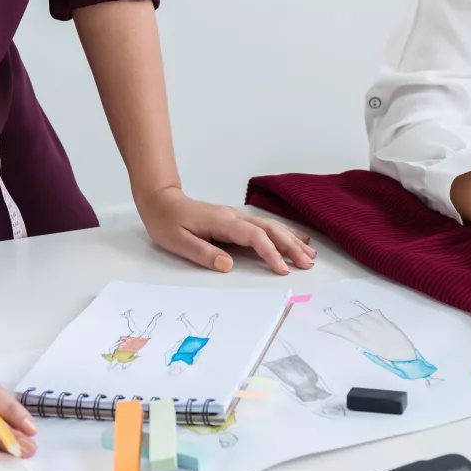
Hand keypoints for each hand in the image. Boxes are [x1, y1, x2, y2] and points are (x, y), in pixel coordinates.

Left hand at [136, 187, 316, 274]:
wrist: (161, 200)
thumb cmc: (167, 222)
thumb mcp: (178, 242)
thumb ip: (203, 253)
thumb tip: (227, 265)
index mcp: (223, 222)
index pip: (255, 238)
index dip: (271, 253)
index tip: (283, 270)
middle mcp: (235, 217)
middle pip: (270, 230)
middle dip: (291, 247)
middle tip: (308, 264)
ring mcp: (237, 217)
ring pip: (272, 226)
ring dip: (292, 240)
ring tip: (310, 254)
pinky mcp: (237, 220)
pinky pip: (266, 226)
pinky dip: (284, 232)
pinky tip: (296, 238)